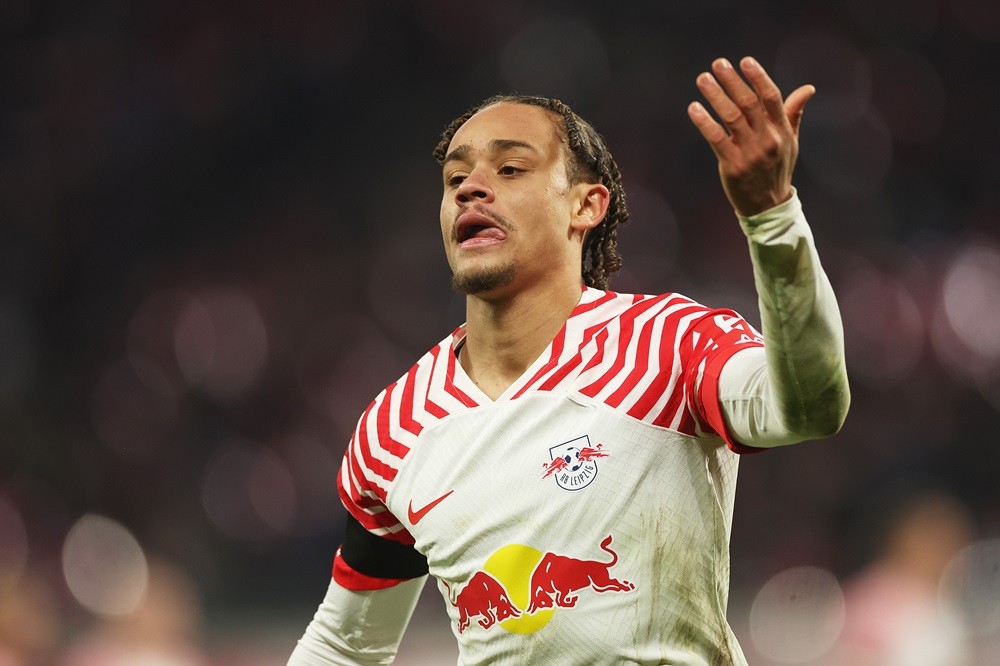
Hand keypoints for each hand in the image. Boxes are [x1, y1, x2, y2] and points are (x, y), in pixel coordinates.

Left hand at [687, 56, 813, 216]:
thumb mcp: (790, 141)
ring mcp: (749, 152)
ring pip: (731, 117)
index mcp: (781, 129)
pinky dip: (704, 122)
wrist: (768, 205)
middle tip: (718, 63)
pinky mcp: (732, 165)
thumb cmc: (778, 168)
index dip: (758, 77)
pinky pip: (716, 139)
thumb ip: (793, 112)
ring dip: (715, 95)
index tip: (745, 61)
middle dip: (732, 81)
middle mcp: (767, 138)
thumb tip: (808, 88)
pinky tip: (694, 108)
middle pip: (748, 103)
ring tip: (702, 79)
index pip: (771, 97)